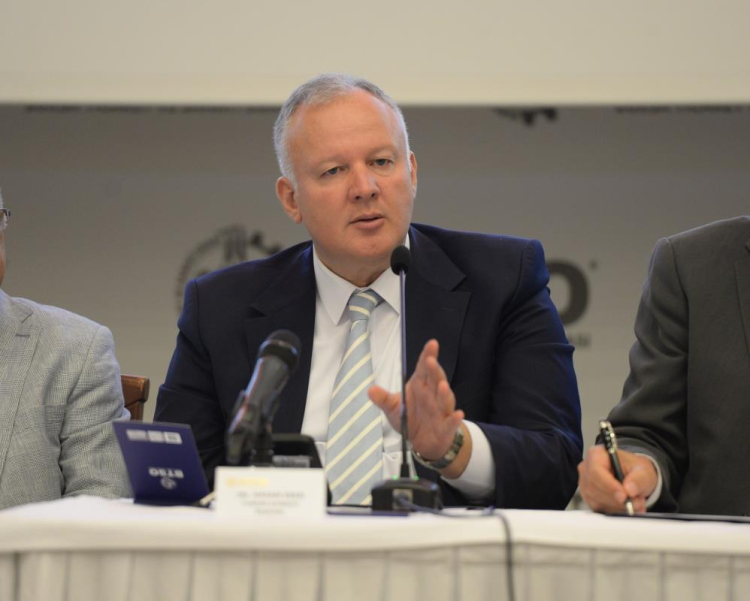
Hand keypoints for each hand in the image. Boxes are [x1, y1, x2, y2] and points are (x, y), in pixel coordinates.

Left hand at [369, 339, 468, 475]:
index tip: (432, 343)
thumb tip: (370, 390)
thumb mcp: (394, 408)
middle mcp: (433, 395)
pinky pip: (451, 422)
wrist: (423, 442)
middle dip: (434, 370)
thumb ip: (383, 399)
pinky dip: (455, 419)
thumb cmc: (410, 418)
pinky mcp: (447, 427)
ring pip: (444, 399)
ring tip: (442, 385)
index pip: (424, 368)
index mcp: (420, 386)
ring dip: (444, 393)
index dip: (428, 355)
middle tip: (430, 361)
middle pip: (435, 380)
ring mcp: (441, 410)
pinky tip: (458, 414)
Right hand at [578, 445, 658, 513]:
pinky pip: (597, 508)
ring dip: (617, 506)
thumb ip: (639, 480)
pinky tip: (626, 507)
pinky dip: (614, 510)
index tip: (624, 496)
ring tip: (635, 504)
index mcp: (597, 454)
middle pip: (594, 488)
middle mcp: (587, 468)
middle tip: (636, 503)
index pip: (596, 471)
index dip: (609, 485)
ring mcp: (585, 483)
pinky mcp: (588, 497)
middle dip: (616, 499)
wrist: (634, 477)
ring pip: (596, 500)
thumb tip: (629, 490)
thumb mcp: (643, 471)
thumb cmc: (635, 470)